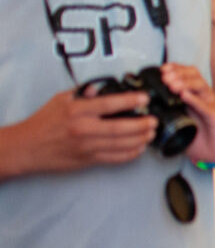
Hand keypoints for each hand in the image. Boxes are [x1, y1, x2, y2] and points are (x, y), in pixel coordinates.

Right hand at [12, 88, 155, 175]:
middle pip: (121, 128)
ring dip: (141, 139)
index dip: (130, 100)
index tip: (144, 98)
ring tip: (151, 134)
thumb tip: (100, 88)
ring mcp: (88, 146)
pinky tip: (139, 147)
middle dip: (142, 125)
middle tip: (154, 121)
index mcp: (77, 111)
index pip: (109, 104)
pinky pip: (116, 158)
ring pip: (122, 145)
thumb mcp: (60, 100)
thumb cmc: (44, 122)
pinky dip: (131, 154)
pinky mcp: (89, 160)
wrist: (28, 147)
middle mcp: (84, 129)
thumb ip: (81, 93)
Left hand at [160, 63, 214, 163]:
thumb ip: (168, 115)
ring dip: (185, 83)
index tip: (161, 70)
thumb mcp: (180, 123)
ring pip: (200, 85)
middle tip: (165, 79)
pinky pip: (206, 105)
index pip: (187, 74)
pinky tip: (185, 96)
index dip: (175, 68)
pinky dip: (195, 100)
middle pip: (194, 75)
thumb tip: (148, 112)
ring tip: (173, 86)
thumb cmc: (200, 138)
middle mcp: (204, 96)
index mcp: (195, 95)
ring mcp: (211, 105)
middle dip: (178, 73)